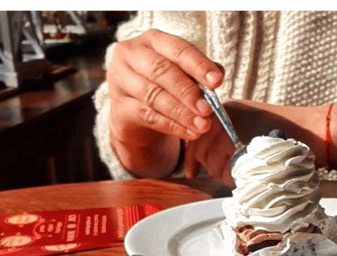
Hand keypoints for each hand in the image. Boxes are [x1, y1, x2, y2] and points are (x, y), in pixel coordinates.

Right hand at [106, 29, 223, 176]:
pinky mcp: (119, 107)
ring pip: (154, 96)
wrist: (137, 114)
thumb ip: (199, 73)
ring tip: (202, 125)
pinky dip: (172, 126)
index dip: (198, 65)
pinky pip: (147, 116)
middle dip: (188, 92)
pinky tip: (189, 132)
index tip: (217, 81)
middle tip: (207, 110)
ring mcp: (120, 80)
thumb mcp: (183, 75)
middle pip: (162, 71)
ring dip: (182, 113)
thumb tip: (218, 74)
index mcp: (152, 41)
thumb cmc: (165, 87)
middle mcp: (131, 55)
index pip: (177, 49)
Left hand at [182, 101, 328, 187]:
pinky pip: (228, 168)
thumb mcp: (252, 126)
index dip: (193, 157)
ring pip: (214, 161)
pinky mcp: (245, 143)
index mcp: (227, 109)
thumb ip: (228, 137)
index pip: (197, 134)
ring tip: (241, 175)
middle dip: (211, 168)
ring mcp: (236, 128)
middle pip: (202, 150)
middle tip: (226, 176)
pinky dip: (236, 178)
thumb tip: (207, 158)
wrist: (316, 132)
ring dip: (224, 175)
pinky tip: (248, 176)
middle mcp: (227, 114)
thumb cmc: (290, 133)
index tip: (193, 170)